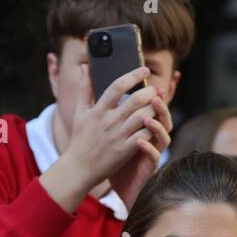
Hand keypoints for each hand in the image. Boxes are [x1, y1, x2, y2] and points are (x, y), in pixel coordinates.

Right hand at [50, 66, 164, 201]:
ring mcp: (118, 136)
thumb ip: (84, 89)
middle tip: (155, 90)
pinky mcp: (125, 150)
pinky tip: (154, 125)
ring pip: (143, 117)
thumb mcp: (79, 113)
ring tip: (156, 106)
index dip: (133, 75)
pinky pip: (144, 136)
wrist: (79, 168)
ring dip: (154, 109)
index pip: (117, 86)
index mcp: (98, 110)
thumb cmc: (80, 139)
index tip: (145, 70)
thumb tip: (86, 67)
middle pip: (136, 100)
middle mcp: (109, 122)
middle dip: (150, 92)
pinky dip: (152, 128)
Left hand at [107, 88, 170, 210]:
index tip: (153, 81)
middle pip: (162, 118)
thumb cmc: (114, 158)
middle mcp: (151, 137)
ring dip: (157, 126)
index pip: (153, 107)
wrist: (117, 186)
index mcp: (143, 127)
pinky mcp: (149, 168)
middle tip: (154, 94)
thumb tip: (92, 84)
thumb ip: (108, 110)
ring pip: (163, 136)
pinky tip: (140, 142)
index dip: (156, 94)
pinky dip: (148, 149)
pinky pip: (154, 157)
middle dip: (160, 106)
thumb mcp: (110, 133)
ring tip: (148, 117)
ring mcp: (152, 152)